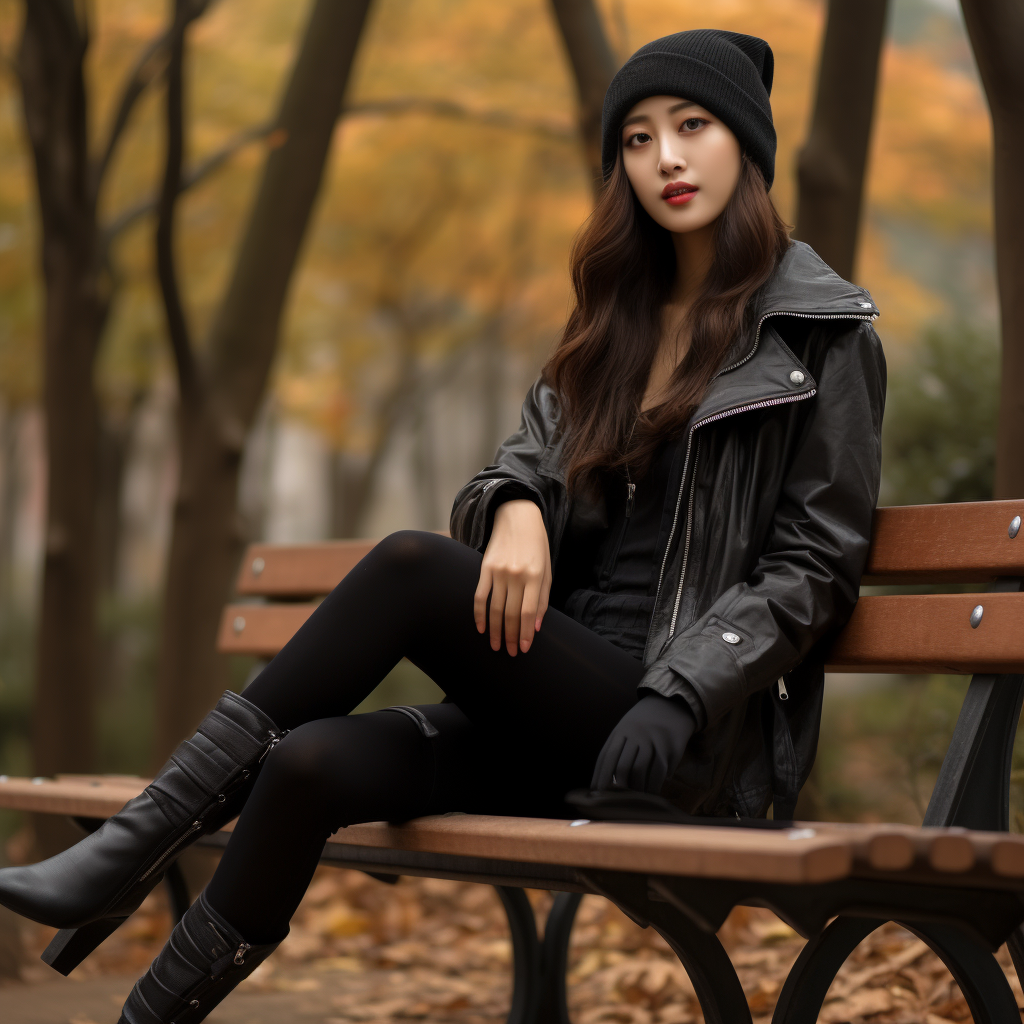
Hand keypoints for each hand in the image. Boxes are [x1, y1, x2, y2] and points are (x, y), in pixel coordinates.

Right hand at [474, 499, 551, 655]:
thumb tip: (536, 626)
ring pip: (495, 609)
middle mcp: (516, 575)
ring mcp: (498, 572)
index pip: (529, 612)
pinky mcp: (485, 568)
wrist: (517, 517)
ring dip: (495, 631)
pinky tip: (481, 628)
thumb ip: (542, 598)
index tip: (525, 649)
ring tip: (497, 646)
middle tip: (511, 653)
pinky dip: (479, 614)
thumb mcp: (546, 569)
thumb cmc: (536, 545)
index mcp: (534, 576)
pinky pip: (480, 596)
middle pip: (511, 614)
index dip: (526, 633)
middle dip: (512, 637)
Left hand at [590, 693, 695, 793]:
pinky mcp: (669, 746)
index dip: (600, 778)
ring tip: (634, 801)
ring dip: (636, 789)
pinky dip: (654, 785)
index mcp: (620, 731)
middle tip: (616, 802)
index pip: (606, 757)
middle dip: (618, 788)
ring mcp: (652, 740)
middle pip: (622, 766)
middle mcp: (635, 734)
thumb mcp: (626, 730)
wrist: (671, 705)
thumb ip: (617, 751)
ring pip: (640, 770)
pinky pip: (659, 771)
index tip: (595, 795)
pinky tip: (651, 793)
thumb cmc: (643, 725)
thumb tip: (602, 782)